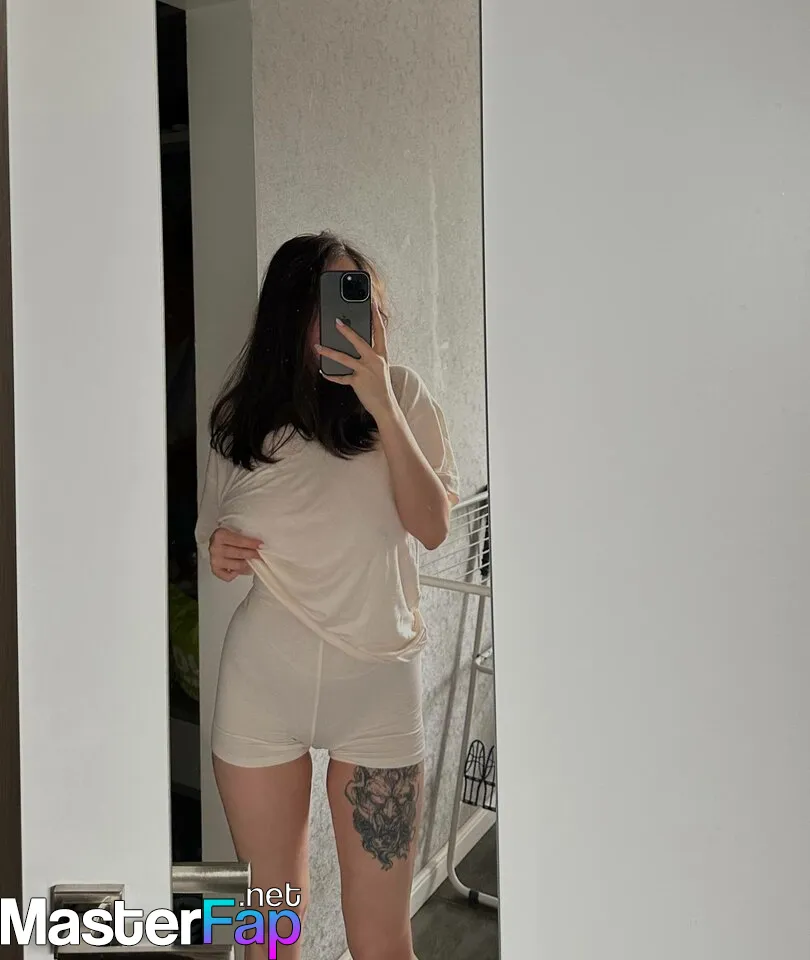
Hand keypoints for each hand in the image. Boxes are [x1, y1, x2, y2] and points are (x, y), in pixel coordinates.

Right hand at [208, 527, 261, 581]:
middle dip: (252, 554)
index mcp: (219, 536)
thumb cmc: (225, 536)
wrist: (215, 542)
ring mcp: (215, 560)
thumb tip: (258, 544)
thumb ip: (243, 536)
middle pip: (238, 554)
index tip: (260, 545)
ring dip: (247, 564)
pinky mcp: (215, 570)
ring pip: (236, 566)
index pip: (238, 541)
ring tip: (253, 562)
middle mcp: (215, 548)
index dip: (251, 543)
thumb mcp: (233, 530)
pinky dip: (236, 574)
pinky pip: (228, 576)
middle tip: (259, 554)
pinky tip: (240, 569)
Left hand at [315, 301, 395, 420]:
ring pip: (344, 358)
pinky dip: (330, 375)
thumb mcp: (380, 366)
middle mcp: (374, 360)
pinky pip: (340, 377)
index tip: (373, 304)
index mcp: (381, 354)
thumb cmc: (381, 385)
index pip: (380, 331)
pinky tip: (322, 370)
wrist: (385, 405)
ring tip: (318, 346)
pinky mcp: (357, 381)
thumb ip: (371, 354)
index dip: (377, 317)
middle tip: (336, 321)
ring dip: (329, 352)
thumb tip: (356, 343)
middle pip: (359, 341)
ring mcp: (365, 371)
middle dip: (346, 331)